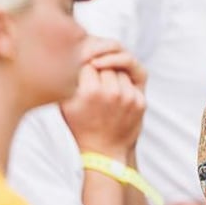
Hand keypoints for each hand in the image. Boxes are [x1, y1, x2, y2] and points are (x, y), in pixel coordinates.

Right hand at [61, 37, 145, 159]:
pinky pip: (132, 80)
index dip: (80, 64)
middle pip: (104, 62)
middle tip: (92, 79)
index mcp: (88, 93)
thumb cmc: (79, 125)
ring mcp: (128, 97)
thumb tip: (72, 52)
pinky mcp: (141, 101)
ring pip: (120, 68)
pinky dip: (123, 83)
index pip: (85, 61)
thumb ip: (67, 78)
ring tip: (103, 90)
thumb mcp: (64, 104)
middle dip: (97, 67)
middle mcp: (110, 93)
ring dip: (112, 73)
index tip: (77, 70)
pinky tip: (115, 96)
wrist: (103, 152)